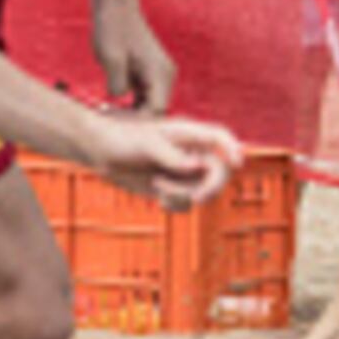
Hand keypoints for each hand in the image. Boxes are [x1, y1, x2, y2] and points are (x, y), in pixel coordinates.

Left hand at [90, 0, 176, 112]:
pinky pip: (144, 97)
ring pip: (149, 106)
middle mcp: (165, 76)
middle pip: (155, 112)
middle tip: (108, 124)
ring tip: (108, 117)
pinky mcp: (149, 74)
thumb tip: (118, 99)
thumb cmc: (113, 28)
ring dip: (131, 114)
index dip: (135, 122)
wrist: (116, 6)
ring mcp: (159, 75)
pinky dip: (130, 105)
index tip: (113, 123)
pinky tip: (111, 108)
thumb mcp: (110, 58)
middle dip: (133, 121)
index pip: (155, 111)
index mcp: (161, 73)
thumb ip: (117, 84)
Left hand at [90, 112, 244, 209]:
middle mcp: (191, 152)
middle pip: (220, 171)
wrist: (102, 152)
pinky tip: (159, 199)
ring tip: (158, 186)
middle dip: (210, 187)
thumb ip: (171, 155)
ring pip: (203, 191)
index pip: (220, 137)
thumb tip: (196, 167)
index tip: (237, 163)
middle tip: (195, 197)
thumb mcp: (146, 144)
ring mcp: (184, 171)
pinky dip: (176, 204)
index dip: (234, 149)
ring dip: (183, 195)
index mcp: (189, 134)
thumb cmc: (122, 138)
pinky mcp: (174, 188)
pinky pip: (187, 203)